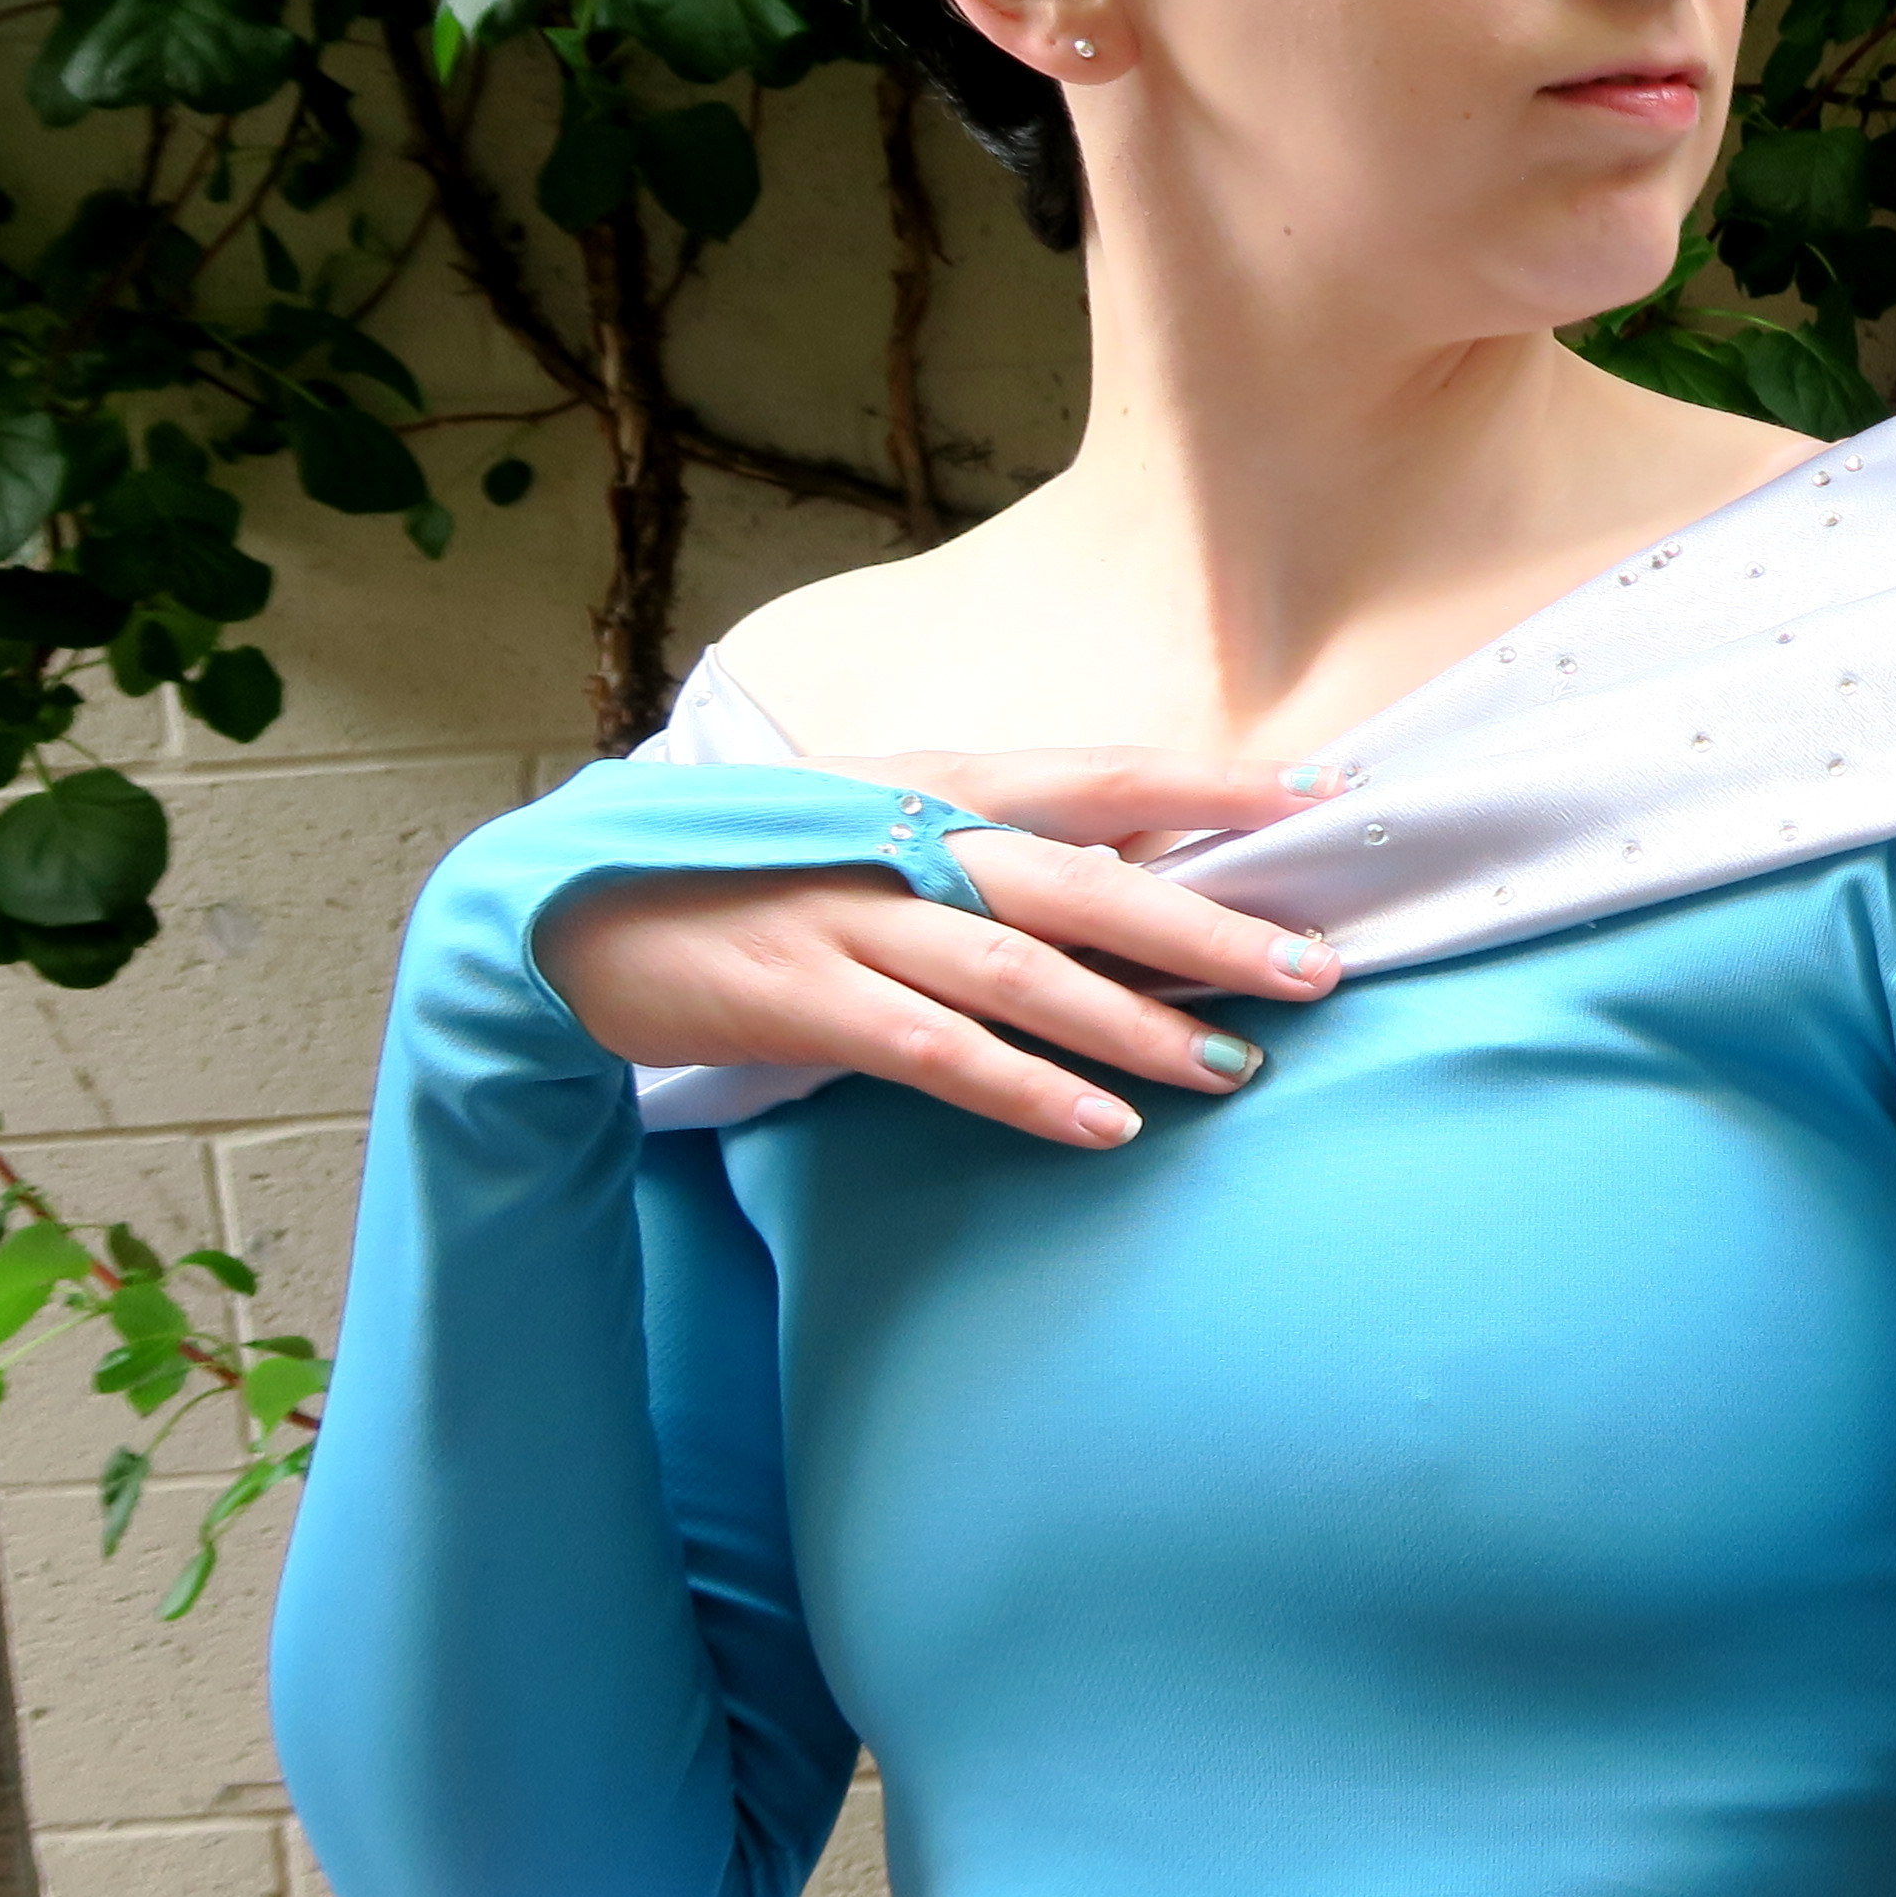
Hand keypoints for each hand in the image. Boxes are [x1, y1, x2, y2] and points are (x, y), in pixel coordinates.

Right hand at [539, 749, 1347, 1147]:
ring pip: (1022, 968)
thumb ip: (1010, 840)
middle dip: (1209, 924)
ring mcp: (850, 917)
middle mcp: (905, 839)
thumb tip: (1153, 855)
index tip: (1326, 794)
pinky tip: (1099, 1124)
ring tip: (1234, 1067)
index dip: (1214, 782)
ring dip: (1135, 1021)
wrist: (570, 900)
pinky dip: (1021, 1086)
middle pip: (1085, 878)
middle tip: (1318, 966)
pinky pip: (932, 1050)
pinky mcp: (800, 998)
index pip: (1104, 772)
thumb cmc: (759, 865)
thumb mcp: (886, 823)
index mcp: (937, 781)